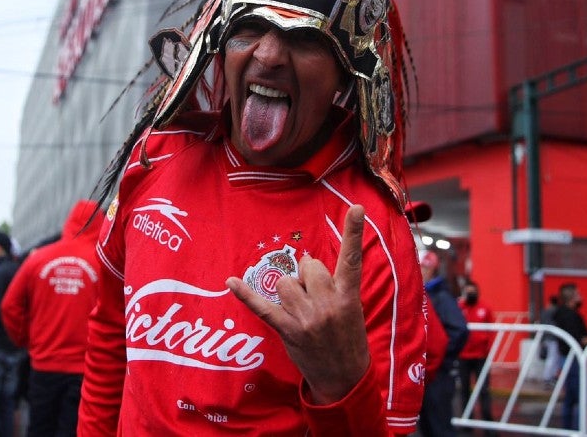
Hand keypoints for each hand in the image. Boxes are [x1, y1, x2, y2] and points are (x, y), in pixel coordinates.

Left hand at [227, 204, 370, 404]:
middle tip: (314, 297)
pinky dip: (245, 294)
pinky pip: (263, 307)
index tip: (355, 207)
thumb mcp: (350, 308)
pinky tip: (231, 282)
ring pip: (285, 282)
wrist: (345, 378)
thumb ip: (330, 283)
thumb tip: (303, 261)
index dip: (354, 231)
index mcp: (348, 295)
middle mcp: (329, 303)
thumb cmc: (347, 339)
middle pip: (308, 266)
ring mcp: (308, 318)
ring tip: (300, 310)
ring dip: (289, 290)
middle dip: (307, 275)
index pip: (351, 258)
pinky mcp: (289, 331)